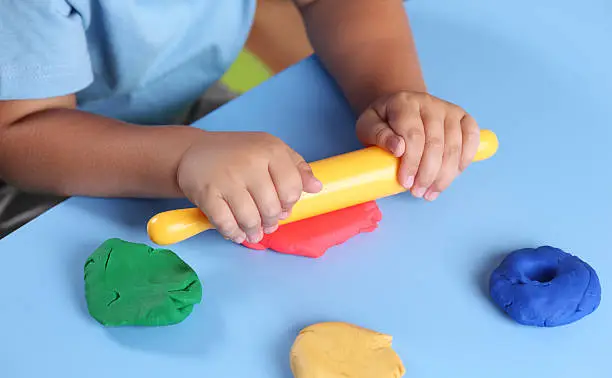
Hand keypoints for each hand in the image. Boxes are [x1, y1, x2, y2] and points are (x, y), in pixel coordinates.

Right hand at [177, 132, 321, 243]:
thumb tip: (317, 187)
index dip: (290, 204)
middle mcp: (250, 162)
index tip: (283, 208)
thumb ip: (296, 168)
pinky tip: (236, 233)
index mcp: (270, 150)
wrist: (193, 151)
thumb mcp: (270, 150)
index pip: (292, 188)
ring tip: (253, 233)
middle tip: (267, 224)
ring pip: (251, 219)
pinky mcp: (208, 193)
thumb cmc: (238, 153)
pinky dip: (233, 233)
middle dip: (271, 222)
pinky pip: (226, 224)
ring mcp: (228, 178)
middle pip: (272, 208)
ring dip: (254, 232)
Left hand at [355, 91, 479, 200]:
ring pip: (454, 146)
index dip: (411, 162)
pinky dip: (465, 160)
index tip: (405, 183)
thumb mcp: (368, 126)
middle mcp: (430, 103)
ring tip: (432, 192)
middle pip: (436, 144)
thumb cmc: (383, 121)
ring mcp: (449, 110)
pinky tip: (453, 176)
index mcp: (405, 103)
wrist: (400, 107)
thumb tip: (398, 149)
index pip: (413, 135)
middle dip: (428, 174)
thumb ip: (378, 135)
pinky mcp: (463, 117)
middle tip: (418, 192)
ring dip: (445, 175)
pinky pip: (472, 139)